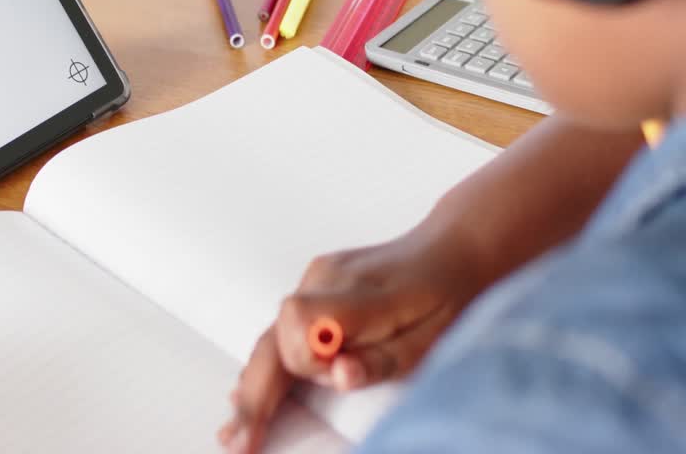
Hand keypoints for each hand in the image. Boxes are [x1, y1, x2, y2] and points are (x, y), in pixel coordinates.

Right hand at [218, 229, 486, 453]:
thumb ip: (380, 359)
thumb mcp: (428, 338)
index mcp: (358, 293)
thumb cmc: (446, 299)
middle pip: (275, 338)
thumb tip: (337, 377)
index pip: (301, 323)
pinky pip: (282, 328)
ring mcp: (315, 279)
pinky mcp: (314, 287)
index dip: (309, 358)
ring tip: (235, 432)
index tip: (334, 377)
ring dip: (253, 385)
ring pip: (272, 335)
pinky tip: (246, 394)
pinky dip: (267, 364)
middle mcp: (326, 279)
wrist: (451, 251)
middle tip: (240, 442)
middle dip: (256, 393)